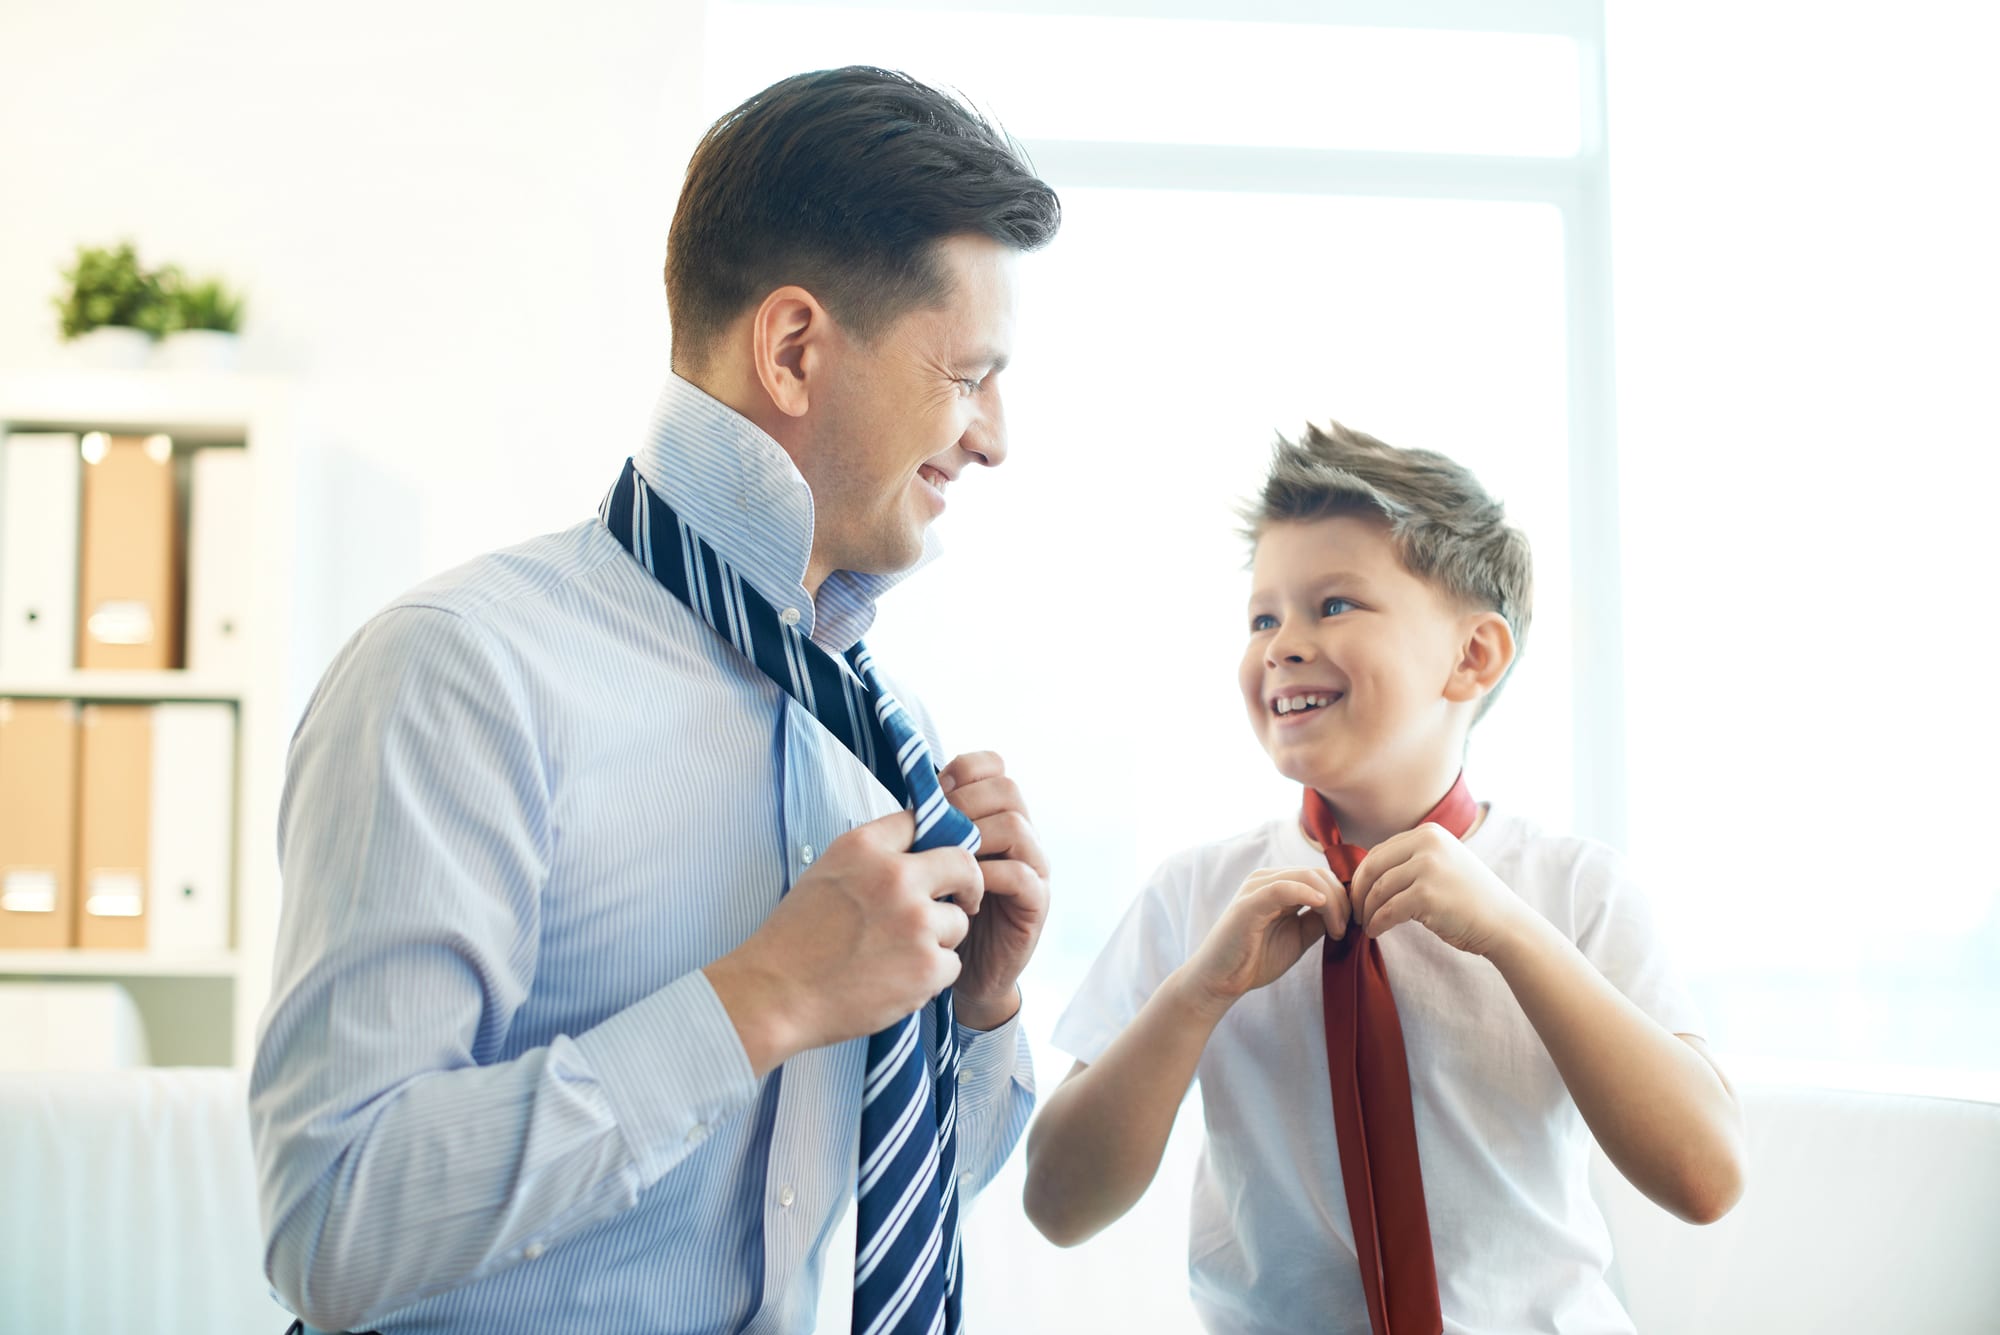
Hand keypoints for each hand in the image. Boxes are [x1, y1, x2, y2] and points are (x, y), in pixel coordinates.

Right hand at [706, 808, 982, 1071]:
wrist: (776, 995)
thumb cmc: (794, 940)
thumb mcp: (826, 873)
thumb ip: (872, 859)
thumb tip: (914, 852)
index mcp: (865, 848)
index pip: (919, 823)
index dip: (933, 842)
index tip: (937, 859)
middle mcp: (896, 877)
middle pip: (963, 864)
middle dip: (968, 884)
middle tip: (965, 899)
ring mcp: (915, 921)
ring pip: (958, 922)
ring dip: (939, 940)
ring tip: (898, 956)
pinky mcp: (927, 965)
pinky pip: (952, 965)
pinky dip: (931, 977)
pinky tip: (896, 981)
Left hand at [938, 751, 1049, 1030]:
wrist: (955, 974)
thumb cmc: (935, 915)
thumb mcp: (926, 862)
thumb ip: (927, 827)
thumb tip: (912, 793)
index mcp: (993, 817)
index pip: (994, 768)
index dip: (966, 769)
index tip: (936, 791)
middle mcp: (1019, 837)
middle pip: (1007, 790)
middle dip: (966, 803)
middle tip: (935, 829)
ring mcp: (1032, 869)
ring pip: (1016, 826)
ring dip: (975, 837)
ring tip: (946, 859)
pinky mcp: (1035, 905)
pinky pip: (1020, 875)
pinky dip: (987, 876)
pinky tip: (961, 892)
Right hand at [1178, 866, 1348, 1017]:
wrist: (1221, 981)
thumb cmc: (1255, 960)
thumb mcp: (1297, 938)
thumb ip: (1317, 922)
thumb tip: (1346, 912)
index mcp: (1278, 885)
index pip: (1320, 877)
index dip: (1343, 896)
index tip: (1353, 924)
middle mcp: (1267, 880)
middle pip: (1317, 874)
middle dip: (1341, 900)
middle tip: (1345, 930)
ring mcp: (1257, 888)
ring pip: (1306, 877)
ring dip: (1331, 903)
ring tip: (1336, 930)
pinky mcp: (1249, 903)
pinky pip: (1282, 888)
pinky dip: (1307, 895)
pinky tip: (1322, 910)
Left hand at [1349, 823, 1528, 955]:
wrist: (1505, 923)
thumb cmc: (1469, 899)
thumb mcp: (1442, 864)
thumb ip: (1411, 860)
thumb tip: (1366, 873)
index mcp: (1429, 833)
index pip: (1379, 851)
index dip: (1363, 876)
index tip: (1358, 895)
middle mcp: (1427, 844)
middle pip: (1373, 867)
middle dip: (1359, 892)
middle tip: (1355, 912)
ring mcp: (1428, 868)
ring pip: (1378, 890)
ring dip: (1367, 911)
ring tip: (1366, 924)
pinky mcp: (1427, 896)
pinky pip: (1388, 911)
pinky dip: (1377, 923)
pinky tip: (1375, 932)